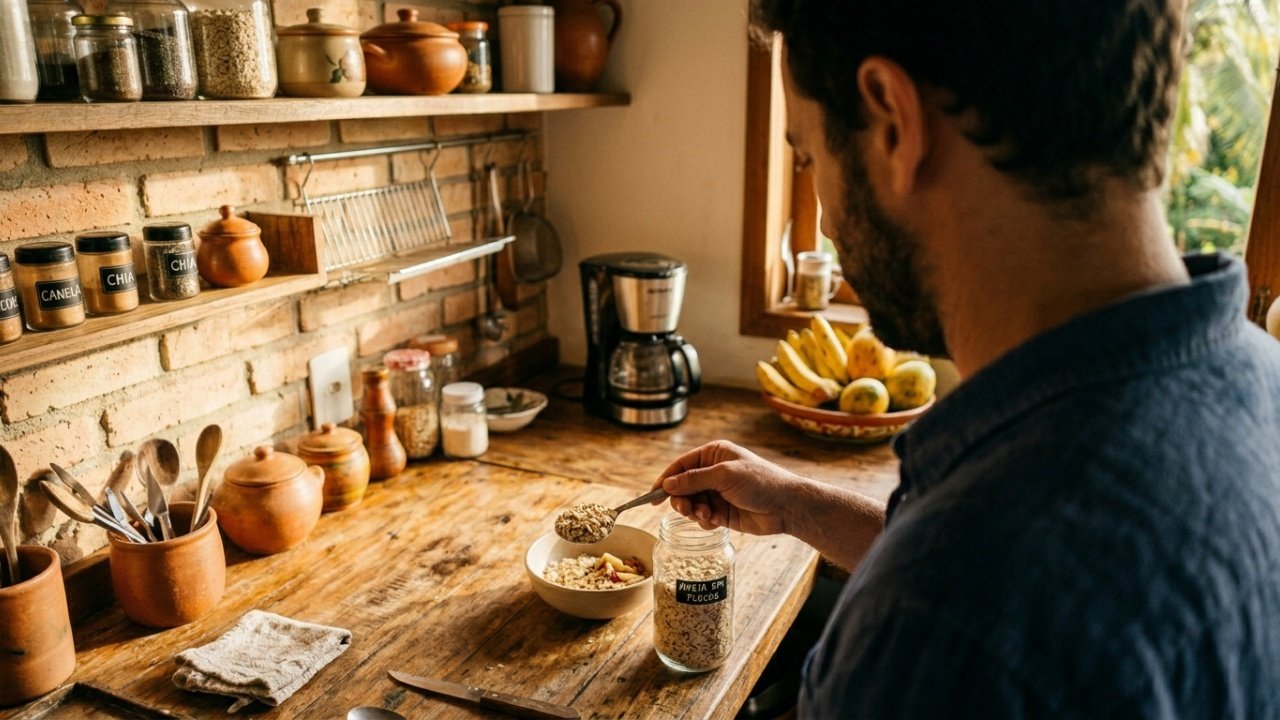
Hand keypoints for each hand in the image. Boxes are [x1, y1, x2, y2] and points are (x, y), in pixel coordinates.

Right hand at [652, 440, 803, 535]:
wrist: (786, 506)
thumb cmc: (760, 482)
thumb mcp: (724, 476)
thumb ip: (694, 480)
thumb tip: (668, 484)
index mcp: (714, 454)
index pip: (681, 465)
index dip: (665, 480)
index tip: (652, 496)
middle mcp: (713, 472)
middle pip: (683, 487)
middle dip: (681, 500)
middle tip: (685, 509)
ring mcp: (718, 493)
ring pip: (692, 504)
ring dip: (695, 512)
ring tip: (707, 515)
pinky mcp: (723, 512)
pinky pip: (703, 517)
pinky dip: (706, 521)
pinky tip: (717, 521)